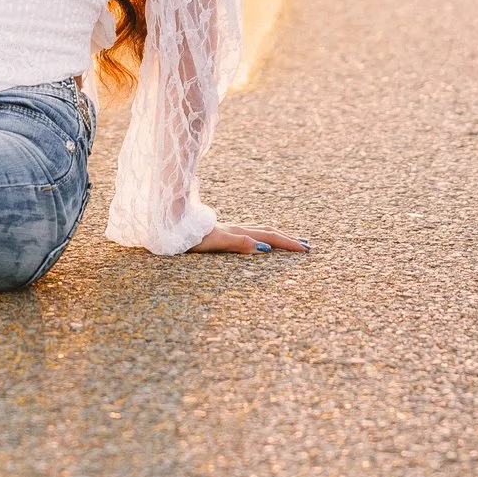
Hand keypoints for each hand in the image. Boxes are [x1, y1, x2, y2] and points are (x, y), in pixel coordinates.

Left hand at [188, 223, 310, 255]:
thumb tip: (265, 247)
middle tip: (306, 246)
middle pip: (268, 232)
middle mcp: (236, 229)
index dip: (288, 243)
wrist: (171, 227)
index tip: (306, 249)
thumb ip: (239, 242)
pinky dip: (262, 236)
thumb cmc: (190, 238)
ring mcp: (229, 230)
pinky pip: (249, 233)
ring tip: (288, 240)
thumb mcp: (215, 242)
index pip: (270, 237)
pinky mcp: (221, 233)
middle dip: (288, 239)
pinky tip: (258, 240)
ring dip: (277, 236)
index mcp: (238, 232)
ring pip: (259, 231)